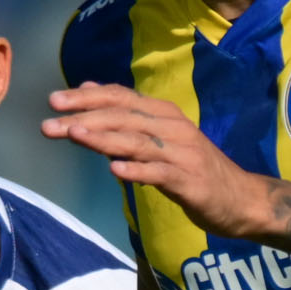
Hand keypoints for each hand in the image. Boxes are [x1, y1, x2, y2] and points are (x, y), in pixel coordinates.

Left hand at [41, 84, 273, 237]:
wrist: (241, 199)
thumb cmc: (194, 169)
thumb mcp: (160, 139)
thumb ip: (126, 118)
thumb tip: (88, 90)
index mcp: (163, 114)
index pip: (120, 97)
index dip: (87, 97)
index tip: (54, 101)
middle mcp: (172, 127)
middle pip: (123, 116)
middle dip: (84, 118)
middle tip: (50, 124)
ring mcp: (182, 154)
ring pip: (137, 141)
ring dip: (103, 139)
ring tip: (74, 136)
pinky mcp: (190, 181)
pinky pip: (160, 173)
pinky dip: (137, 170)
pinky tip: (115, 170)